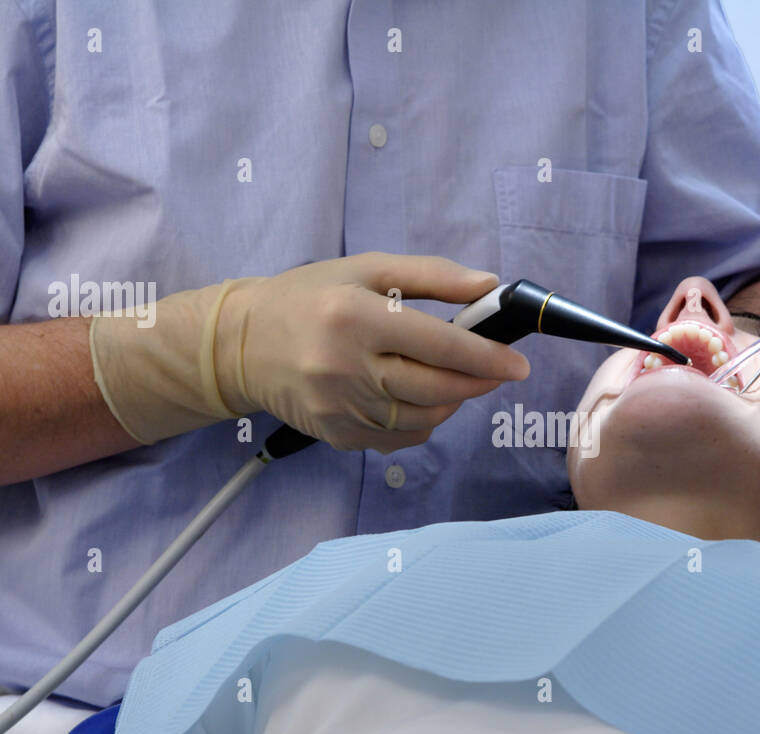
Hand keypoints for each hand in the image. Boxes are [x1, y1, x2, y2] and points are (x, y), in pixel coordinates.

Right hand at [90, 252, 529, 451]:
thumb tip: (489, 285)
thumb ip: (431, 276)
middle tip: (498, 372)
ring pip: (422, 419)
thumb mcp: (368, 269)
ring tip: (454, 380)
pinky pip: (398, 439)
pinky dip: (422, 423)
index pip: (438, 344)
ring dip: (451, 402)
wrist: (240, 343)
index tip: (519, 364)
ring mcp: (340, 409)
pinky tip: (419, 400)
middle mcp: (346, 368)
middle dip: (477, 382)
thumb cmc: (311, 297)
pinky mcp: (336, 436)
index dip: (487, 357)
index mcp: (356, 318)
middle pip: (436, 388)